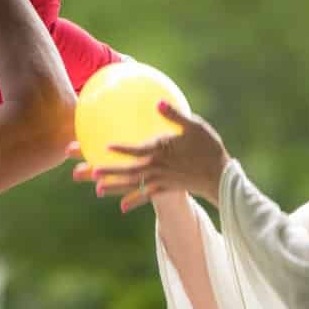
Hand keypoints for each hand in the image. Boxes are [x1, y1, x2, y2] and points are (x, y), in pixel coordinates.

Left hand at [82, 102, 232, 211]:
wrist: (220, 177)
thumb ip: (174, 115)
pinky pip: (146, 196)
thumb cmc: (208, 147)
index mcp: (162, 151)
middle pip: (128, 171)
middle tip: (87, 173)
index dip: (121, 150)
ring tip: (97, 190)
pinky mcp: (166, 188)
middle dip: (108, 172)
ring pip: (133, 185)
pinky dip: (134, 200)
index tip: (104, 148)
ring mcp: (160, 180)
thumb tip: (159, 102)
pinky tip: (122, 207)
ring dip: (115, 187)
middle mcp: (157, 167)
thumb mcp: (194, 126)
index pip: (137, 150)